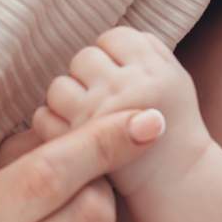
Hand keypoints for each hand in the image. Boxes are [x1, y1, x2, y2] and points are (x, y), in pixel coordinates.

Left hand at [32, 26, 209, 194]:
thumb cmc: (172, 128)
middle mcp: (129, 89)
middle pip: (84, 58)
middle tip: (103, 98)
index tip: (119, 75)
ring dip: (67, 99)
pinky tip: (72, 133)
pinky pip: (44, 116)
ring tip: (86, 115)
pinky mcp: (78, 144)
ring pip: (59, 86)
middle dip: (89, 76)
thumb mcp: (176, 80)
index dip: (112, 54)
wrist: (177, 184)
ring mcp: (101, 116)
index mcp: (155, 70)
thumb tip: (107, 38)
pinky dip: (52, 124)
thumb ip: (148, 50)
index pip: (114, 37)